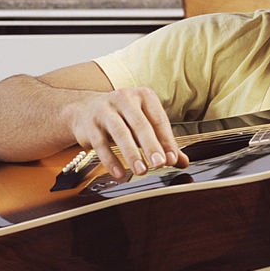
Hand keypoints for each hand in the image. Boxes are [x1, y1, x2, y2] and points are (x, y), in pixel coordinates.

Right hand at [61, 87, 188, 179]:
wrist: (86, 111)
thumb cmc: (124, 119)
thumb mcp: (145, 126)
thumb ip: (164, 143)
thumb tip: (183, 162)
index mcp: (144, 96)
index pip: (159, 120)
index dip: (167, 141)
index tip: (173, 159)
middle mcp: (124, 98)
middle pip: (140, 125)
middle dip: (151, 146)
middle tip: (160, 164)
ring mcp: (104, 109)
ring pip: (120, 132)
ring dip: (131, 153)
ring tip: (141, 171)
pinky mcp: (89, 124)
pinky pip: (100, 144)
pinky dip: (111, 161)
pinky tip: (120, 174)